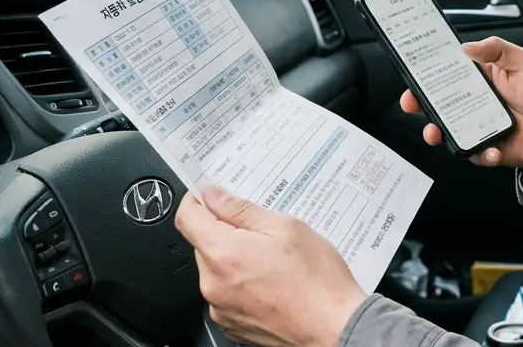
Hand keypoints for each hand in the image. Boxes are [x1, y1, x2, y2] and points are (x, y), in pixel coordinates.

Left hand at [175, 183, 366, 346]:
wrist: (334, 327)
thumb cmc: (317, 281)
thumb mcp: (286, 227)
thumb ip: (241, 209)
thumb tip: (213, 196)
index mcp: (223, 254)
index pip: (187, 217)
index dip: (197, 200)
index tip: (209, 195)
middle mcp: (213, 284)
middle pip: (203, 244)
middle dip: (225, 231)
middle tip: (262, 231)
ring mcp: (220, 308)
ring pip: (216, 269)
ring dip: (234, 258)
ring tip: (273, 260)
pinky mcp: (231, 325)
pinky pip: (226, 293)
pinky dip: (242, 283)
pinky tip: (271, 281)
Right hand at [400, 36, 522, 171]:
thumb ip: (497, 49)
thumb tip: (466, 47)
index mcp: (480, 79)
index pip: (447, 73)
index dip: (427, 73)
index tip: (413, 72)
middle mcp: (474, 103)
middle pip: (439, 103)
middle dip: (419, 103)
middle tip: (411, 102)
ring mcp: (479, 127)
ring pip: (448, 131)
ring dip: (437, 132)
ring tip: (435, 132)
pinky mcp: (489, 149)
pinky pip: (476, 154)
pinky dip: (481, 153)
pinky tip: (491, 149)